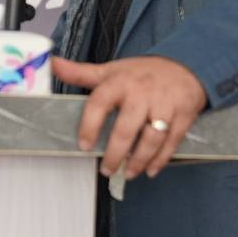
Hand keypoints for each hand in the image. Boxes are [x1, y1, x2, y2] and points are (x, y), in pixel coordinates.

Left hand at [52, 55, 206, 179]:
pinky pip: (172, 141)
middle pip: (126, 128)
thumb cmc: (141, 73)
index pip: (100, 103)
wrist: (184, 64)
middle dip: (115, 153)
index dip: (89, 126)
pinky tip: (150, 169)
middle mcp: (142, 92)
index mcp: (120, 82)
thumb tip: (53, 64)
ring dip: (138, 160)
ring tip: (128, 172)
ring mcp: (164, 104)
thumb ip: (81, 73)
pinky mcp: (183, 114)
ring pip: (151, 138)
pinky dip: (161, 159)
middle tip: (107, 169)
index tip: (84, 146)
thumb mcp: (110, 70)